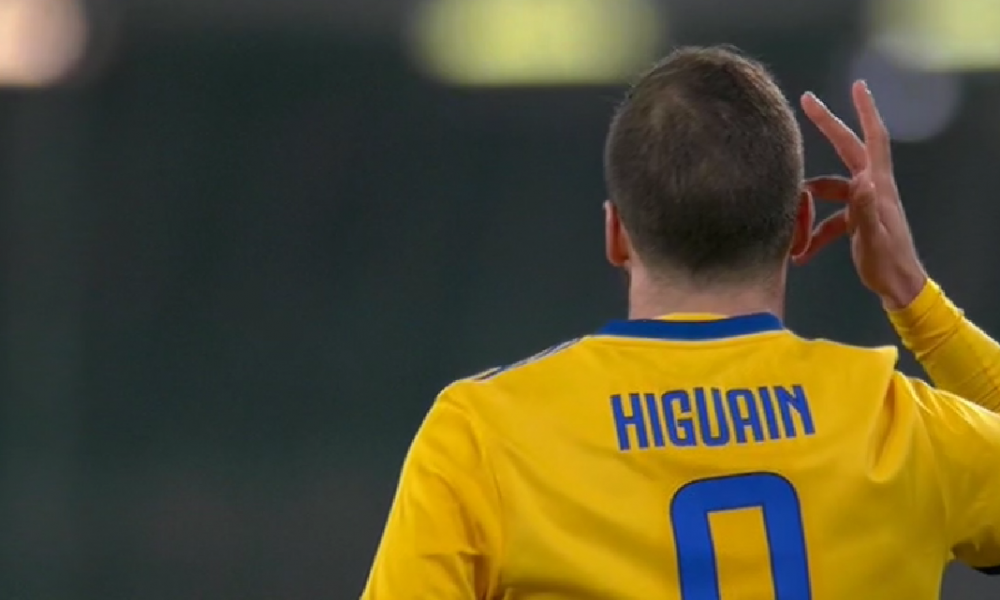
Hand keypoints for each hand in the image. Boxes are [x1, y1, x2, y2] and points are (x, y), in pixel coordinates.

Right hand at [793, 80, 927, 309]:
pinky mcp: (857, 219)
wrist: (900, 287)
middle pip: (847, 149)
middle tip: (806, 100)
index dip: (865, 112)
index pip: (872, 139)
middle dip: (828, 125)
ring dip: (808, 208)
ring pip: (828, 191)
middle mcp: (871, 187)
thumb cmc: (888, 263)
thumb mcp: (874, 238)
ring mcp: (863, 202)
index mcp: (877, 186)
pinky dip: (814, 234)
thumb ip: (865, 210)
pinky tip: (802, 255)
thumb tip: (860, 180)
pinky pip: (828, 218)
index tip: (856, 86)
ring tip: (793, 235)